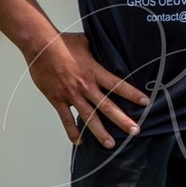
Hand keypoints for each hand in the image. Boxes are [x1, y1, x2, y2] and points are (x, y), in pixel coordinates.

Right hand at [27, 31, 148, 146]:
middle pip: (107, 107)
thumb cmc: (62, 42)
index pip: (117, 85)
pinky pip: (66, 119)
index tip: (145, 102)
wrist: (40, 46)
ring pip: (88, 117)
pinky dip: (73, 132)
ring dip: (100, 132)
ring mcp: (71, 95)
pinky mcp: (57, 99)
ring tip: (110, 144)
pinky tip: (80, 142)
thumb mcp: (85, 43)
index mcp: (94, 72)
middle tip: (135, 131)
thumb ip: (97, 50)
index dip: (132, 94)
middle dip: (122, 120)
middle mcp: (85, 86)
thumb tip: (106, 46)